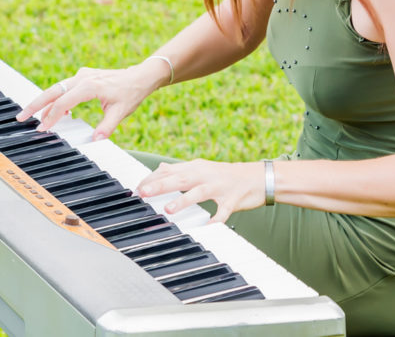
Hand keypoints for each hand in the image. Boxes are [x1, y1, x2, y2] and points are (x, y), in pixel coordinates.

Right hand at [16, 60, 167, 139]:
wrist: (140, 76)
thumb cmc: (131, 93)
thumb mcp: (121, 112)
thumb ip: (107, 127)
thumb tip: (96, 140)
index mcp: (89, 86)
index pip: (63, 102)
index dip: (50, 117)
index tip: (42, 129)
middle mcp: (82, 78)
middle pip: (52, 91)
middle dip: (35, 105)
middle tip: (20, 117)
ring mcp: (82, 76)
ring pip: (56, 88)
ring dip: (44, 102)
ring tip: (34, 117)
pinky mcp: (83, 77)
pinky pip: (64, 87)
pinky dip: (57, 98)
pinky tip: (59, 112)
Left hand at [136, 159, 264, 223]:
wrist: (258, 177)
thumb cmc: (225, 176)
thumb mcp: (202, 168)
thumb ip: (180, 170)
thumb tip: (159, 169)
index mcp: (196, 168)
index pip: (169, 171)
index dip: (152, 179)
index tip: (136, 188)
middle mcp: (206, 175)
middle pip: (180, 178)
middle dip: (161, 185)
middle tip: (143, 192)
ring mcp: (220, 187)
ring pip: (199, 192)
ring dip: (183, 200)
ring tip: (168, 209)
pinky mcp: (233, 200)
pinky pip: (223, 211)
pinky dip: (216, 219)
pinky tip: (209, 227)